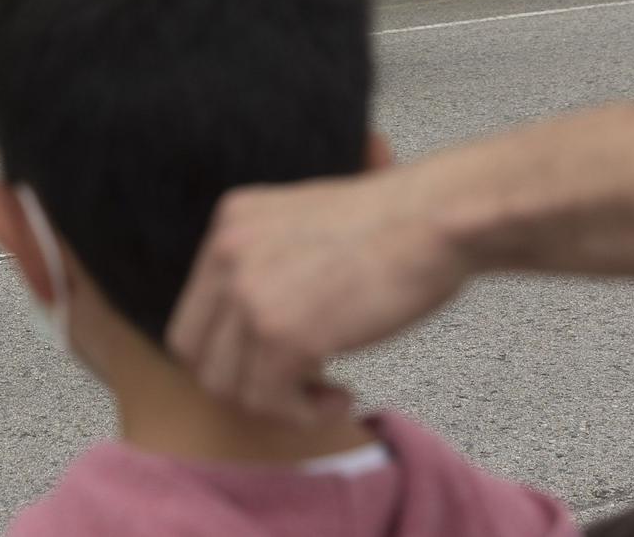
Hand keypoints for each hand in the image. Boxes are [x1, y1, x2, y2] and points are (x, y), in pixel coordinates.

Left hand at [167, 170, 469, 425]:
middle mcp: (225, 252)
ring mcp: (248, 293)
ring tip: (329, 391)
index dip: (232, 353)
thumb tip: (249, 336)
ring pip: (228, 386)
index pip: (195, 313)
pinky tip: (342, 396)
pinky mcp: (281, 333)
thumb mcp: (304, 228)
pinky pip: (269, 403)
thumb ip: (265, 266)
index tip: (280, 361)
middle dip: (245, 383)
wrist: (439, 218)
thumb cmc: (396, 228)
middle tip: (298, 386)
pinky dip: (304, 414)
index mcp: (229, 222)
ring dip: (279, 404)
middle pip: (196, 354)